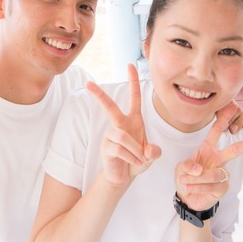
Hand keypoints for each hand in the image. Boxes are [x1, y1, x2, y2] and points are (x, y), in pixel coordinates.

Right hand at [87, 64, 161, 187]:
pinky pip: (119, 149)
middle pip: (109, 107)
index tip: (130, 65)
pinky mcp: (106, 147)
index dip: (133, 81)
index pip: (134, 97)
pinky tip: (133, 163)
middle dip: (99, 95)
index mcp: (134, 120)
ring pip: (123, 137)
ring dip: (135, 151)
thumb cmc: (137, 161)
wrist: (125, 176)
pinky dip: (131, 158)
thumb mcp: (151, 156)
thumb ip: (154, 152)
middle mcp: (120, 124)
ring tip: (140, 160)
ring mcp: (111, 135)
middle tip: (88, 84)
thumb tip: (148, 151)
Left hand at [176, 104, 242, 212]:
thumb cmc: (185, 179)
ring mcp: (222, 173)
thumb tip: (199, 168)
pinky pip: (212, 186)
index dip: (222, 119)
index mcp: (208, 150)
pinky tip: (191, 188)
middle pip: (235, 150)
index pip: (216, 132)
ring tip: (186, 182)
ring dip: (198, 179)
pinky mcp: (223, 187)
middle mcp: (218, 160)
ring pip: (214, 174)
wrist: (186, 198)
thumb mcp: (180, 169)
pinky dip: (199, 187)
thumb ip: (187, 166)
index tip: (232, 106)